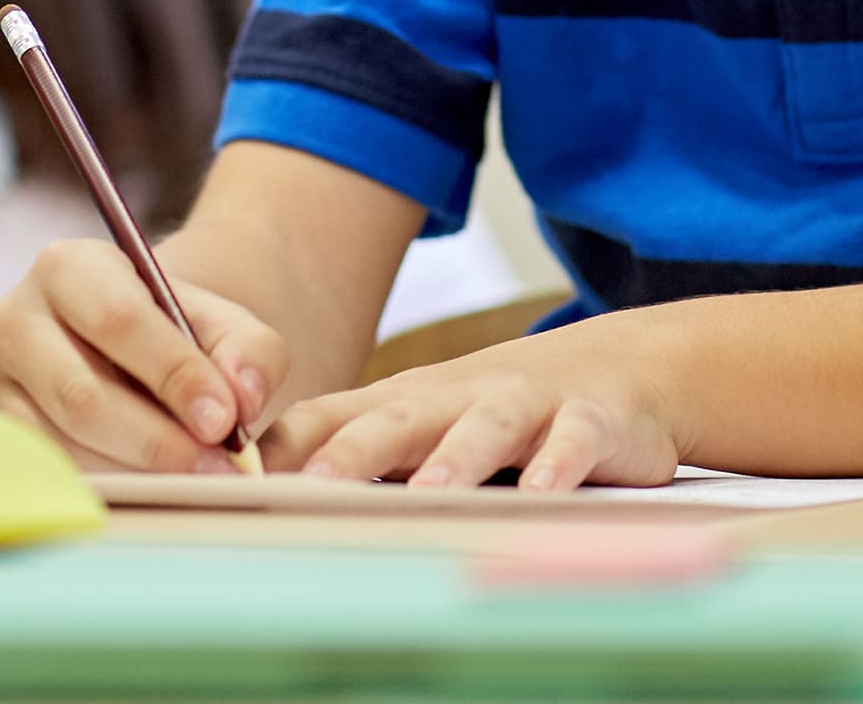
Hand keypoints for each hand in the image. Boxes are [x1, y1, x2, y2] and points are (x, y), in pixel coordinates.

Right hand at [0, 237, 287, 472]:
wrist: (127, 351)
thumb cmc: (175, 333)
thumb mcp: (222, 323)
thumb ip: (249, 351)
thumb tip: (243, 398)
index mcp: (68, 267)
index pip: (118, 322)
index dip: (174, 374)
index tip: (225, 419)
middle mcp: (12, 320)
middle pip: (82, 396)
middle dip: (158, 440)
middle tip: (217, 468)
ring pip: (64, 446)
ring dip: (137, 472)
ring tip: (195, 480)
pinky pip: (50, 475)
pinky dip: (110, 487)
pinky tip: (154, 488)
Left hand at [261, 317, 682, 490]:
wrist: (623, 365)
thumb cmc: (502, 408)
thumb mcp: (426, 424)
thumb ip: (358, 454)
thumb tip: (260, 497)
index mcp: (407, 402)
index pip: (331, 417)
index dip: (286, 449)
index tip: (239, 485)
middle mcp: (458, 396)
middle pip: (399, 419)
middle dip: (356, 452)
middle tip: (318, 487)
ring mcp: (525, 403)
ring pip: (486, 427)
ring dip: (458, 457)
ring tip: (432, 492)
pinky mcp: (589, 418)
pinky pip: (573, 440)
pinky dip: (558, 462)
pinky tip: (542, 490)